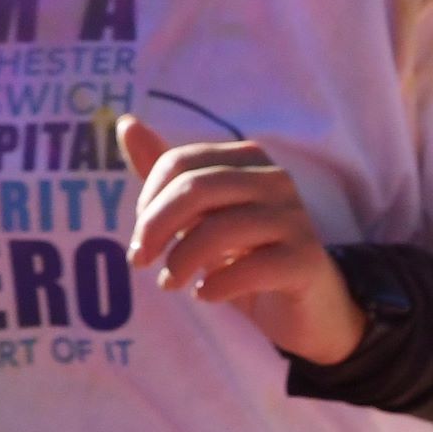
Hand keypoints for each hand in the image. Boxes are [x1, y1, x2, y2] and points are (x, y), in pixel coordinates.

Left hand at [128, 119, 367, 366]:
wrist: (306, 307)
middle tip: (140, 261)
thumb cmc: (248, 256)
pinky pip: (250, 268)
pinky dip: (215, 285)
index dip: (149, 201)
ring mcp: (294, 219)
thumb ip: (168, 174)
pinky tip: (205, 294)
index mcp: (248, 160)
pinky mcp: (304, 260)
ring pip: (220, 229)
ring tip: (170, 283)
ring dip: (181, 262)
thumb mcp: (202, 215)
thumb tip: (127, 124)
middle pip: (197, 189)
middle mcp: (275, 180)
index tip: (142, 238)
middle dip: (156, 227)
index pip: (181, 163)